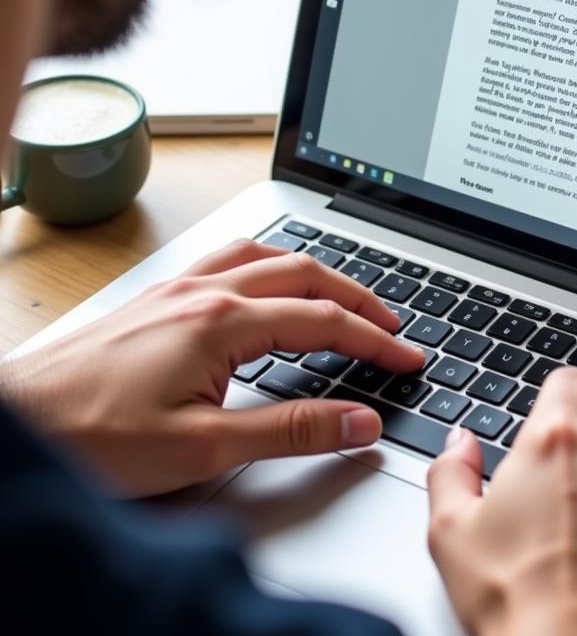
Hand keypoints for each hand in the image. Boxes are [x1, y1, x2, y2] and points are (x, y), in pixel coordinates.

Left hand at [0, 239, 423, 496]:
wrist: (13, 424)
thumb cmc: (90, 436)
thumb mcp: (202, 448)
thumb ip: (291, 431)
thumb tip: (359, 420)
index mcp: (222, 321)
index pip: (325, 322)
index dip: (376, 340)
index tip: (410, 356)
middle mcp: (204, 292)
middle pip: (306, 275)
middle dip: (360, 298)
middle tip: (393, 325)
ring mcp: (179, 288)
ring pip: (270, 256)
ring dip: (319, 274)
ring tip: (347, 297)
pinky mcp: (159, 298)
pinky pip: (230, 258)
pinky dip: (270, 262)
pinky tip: (269, 280)